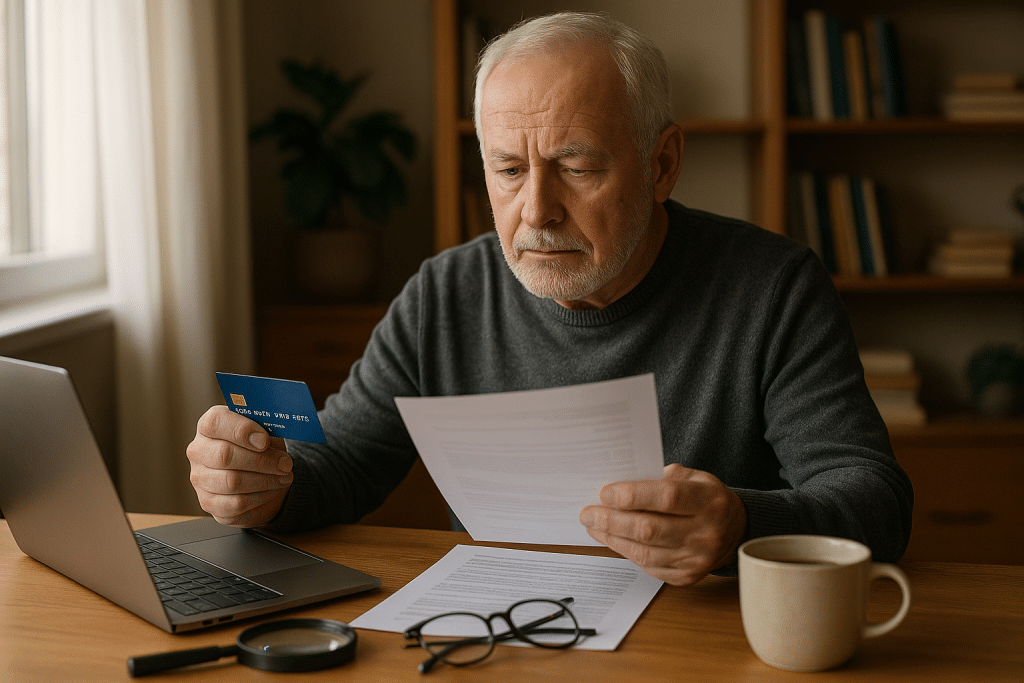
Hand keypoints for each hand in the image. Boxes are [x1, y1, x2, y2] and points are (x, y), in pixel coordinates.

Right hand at [186, 405, 293, 526]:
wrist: (257, 474)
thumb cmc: (259, 447)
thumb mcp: (265, 431)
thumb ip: (267, 428)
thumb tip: (274, 436)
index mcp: (209, 425)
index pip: (215, 423)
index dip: (241, 430)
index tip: (264, 440)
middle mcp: (199, 451)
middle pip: (224, 455)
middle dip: (261, 460)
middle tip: (285, 463)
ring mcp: (200, 478)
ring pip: (231, 482)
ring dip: (265, 480)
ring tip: (284, 476)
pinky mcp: (208, 502)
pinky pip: (236, 503)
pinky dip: (260, 497)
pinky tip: (273, 490)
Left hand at [579, 464, 746, 585]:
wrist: (734, 531)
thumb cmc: (706, 498)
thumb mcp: (694, 477)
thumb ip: (662, 478)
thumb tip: (621, 483)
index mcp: (709, 501)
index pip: (666, 498)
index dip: (632, 495)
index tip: (605, 492)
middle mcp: (706, 533)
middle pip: (650, 529)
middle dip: (612, 520)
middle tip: (588, 512)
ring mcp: (697, 559)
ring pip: (644, 552)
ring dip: (612, 538)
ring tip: (593, 525)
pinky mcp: (686, 577)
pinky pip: (648, 566)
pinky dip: (625, 552)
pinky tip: (611, 539)